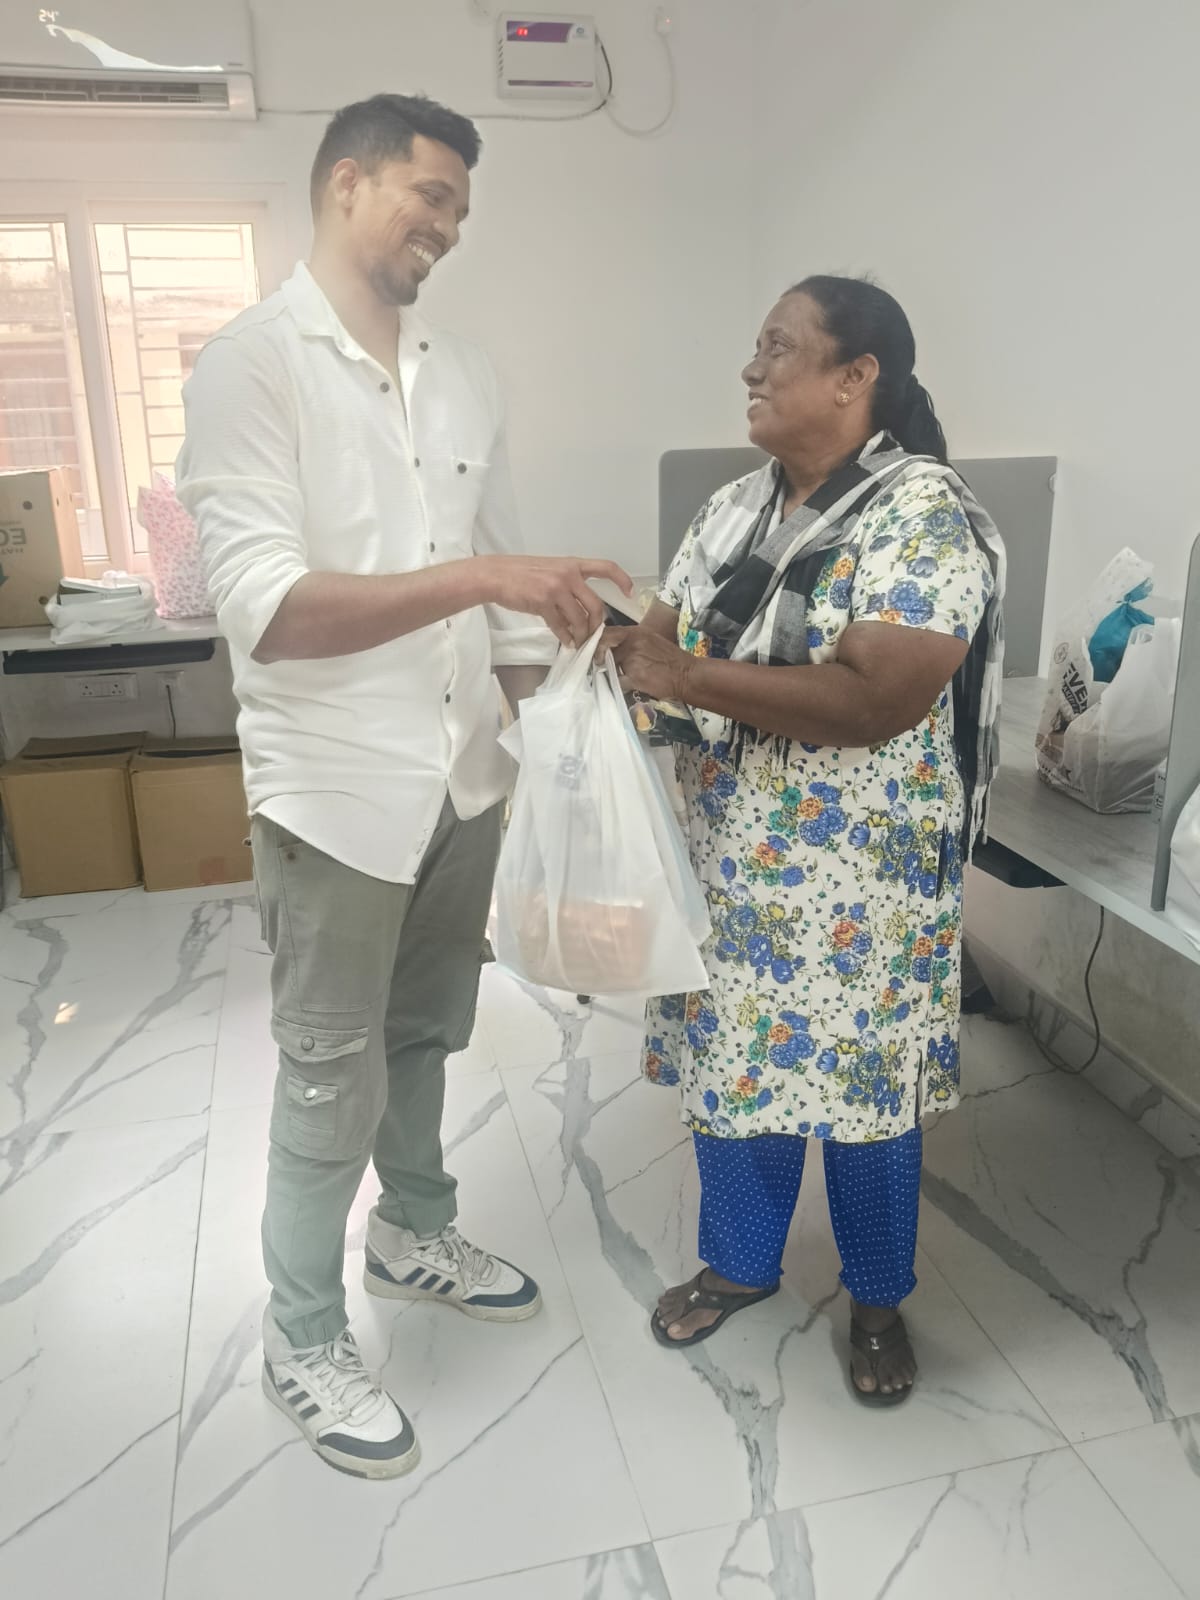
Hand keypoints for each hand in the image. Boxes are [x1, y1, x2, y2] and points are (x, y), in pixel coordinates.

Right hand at [479, 556, 632, 648]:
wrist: (495, 575)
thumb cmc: (520, 573)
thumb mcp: (550, 570)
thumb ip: (568, 584)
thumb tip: (582, 610)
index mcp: (572, 564)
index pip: (605, 567)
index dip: (622, 580)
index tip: (630, 593)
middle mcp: (568, 575)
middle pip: (596, 605)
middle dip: (597, 625)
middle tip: (593, 634)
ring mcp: (556, 589)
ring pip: (579, 619)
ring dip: (581, 635)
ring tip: (578, 641)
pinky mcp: (543, 603)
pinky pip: (561, 626)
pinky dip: (565, 637)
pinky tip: (566, 642)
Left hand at [603, 624, 693, 701]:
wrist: (686, 674)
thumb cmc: (671, 658)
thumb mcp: (650, 640)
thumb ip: (630, 641)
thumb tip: (611, 647)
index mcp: (635, 632)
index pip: (606, 632)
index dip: (598, 642)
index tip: (597, 651)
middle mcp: (632, 643)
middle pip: (604, 649)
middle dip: (600, 657)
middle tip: (600, 665)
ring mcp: (632, 659)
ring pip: (610, 667)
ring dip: (612, 672)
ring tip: (624, 675)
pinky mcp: (634, 676)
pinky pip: (618, 682)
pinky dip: (620, 685)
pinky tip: (629, 684)